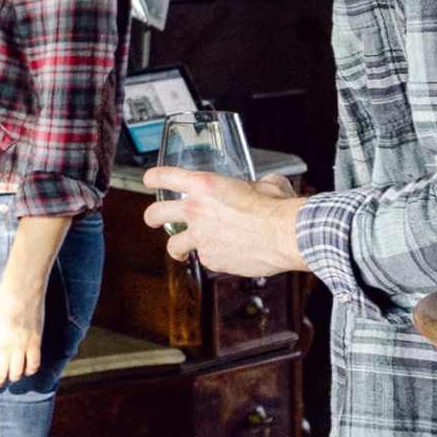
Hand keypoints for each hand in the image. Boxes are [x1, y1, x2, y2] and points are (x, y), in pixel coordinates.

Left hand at [0, 275, 48, 388]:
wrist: (21, 292)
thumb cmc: (2, 304)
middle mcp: (3, 347)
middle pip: (0, 374)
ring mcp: (20, 346)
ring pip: (16, 373)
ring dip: (13, 377)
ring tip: (12, 377)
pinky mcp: (34, 343)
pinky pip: (33, 365)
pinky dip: (30, 370)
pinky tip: (27, 368)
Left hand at [144, 167, 303, 277]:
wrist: (286, 236)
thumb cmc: (278, 208)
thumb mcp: (266, 184)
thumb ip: (256, 184)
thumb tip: (264, 186)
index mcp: (204, 185)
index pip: (164, 176)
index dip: (153, 178)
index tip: (150, 180)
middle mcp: (196, 211)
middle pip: (155, 214)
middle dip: (152, 217)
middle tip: (154, 219)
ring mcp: (201, 238)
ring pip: (173, 245)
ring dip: (176, 247)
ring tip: (180, 250)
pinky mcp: (211, 259)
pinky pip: (205, 259)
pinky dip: (212, 257)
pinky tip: (224, 255)